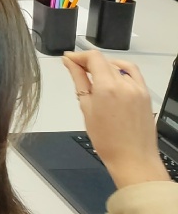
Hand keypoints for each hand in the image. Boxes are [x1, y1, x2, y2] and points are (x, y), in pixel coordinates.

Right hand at [63, 50, 167, 187]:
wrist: (133, 158)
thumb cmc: (105, 139)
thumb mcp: (86, 107)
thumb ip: (79, 80)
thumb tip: (69, 62)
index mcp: (107, 87)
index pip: (93, 58)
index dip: (78, 56)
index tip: (68, 60)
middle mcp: (125, 83)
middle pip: (104, 60)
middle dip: (88, 61)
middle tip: (76, 69)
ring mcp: (138, 88)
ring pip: (118, 66)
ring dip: (104, 66)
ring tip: (94, 76)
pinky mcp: (145, 94)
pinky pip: (133, 74)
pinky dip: (121, 70)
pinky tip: (113, 78)